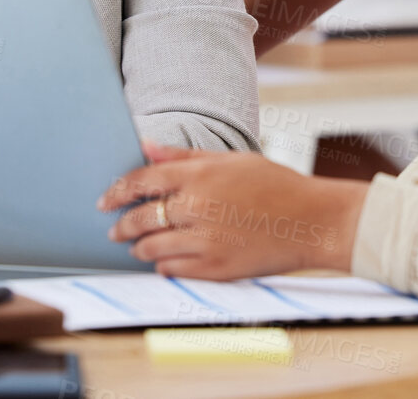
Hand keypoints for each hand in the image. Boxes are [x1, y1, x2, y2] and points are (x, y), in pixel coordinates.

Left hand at [97, 141, 366, 279]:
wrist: (312, 220)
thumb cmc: (274, 184)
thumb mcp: (231, 160)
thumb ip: (185, 157)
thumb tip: (145, 146)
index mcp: (199, 175)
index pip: (141, 181)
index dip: (117, 192)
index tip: (105, 201)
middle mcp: (197, 207)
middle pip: (141, 218)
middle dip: (122, 226)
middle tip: (115, 231)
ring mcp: (206, 240)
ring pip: (152, 248)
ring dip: (140, 248)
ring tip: (138, 247)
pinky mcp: (216, 268)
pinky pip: (173, 270)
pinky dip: (164, 266)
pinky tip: (165, 261)